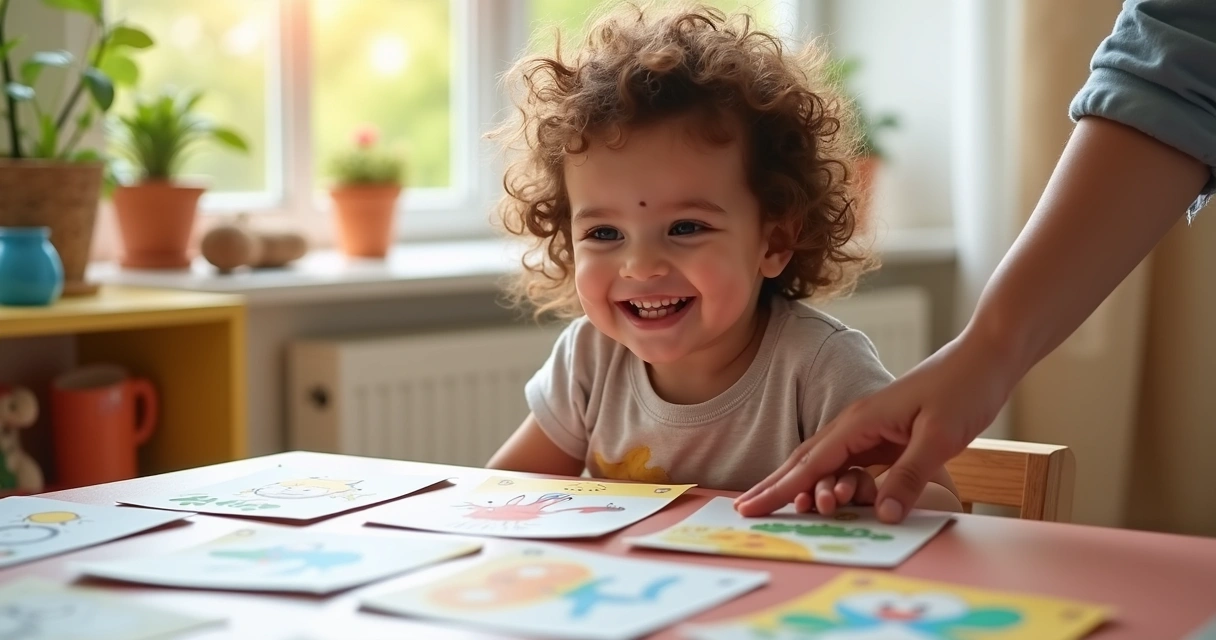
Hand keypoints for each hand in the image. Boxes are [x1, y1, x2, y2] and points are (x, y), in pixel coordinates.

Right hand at [735, 330, 1014, 522]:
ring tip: (772, 505)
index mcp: (860, 421)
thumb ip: (909, 476)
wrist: (985, 357)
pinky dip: (828, 479)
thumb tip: (883, 516)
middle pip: (804, 459)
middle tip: (744, 509)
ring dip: (798, 483)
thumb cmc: (964, 388)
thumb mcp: (940, 437)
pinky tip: (823, 493)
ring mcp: (869, 428)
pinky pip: (847, 462)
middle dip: (774, 485)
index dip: (779, 488)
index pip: (810, 463)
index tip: (750, 507)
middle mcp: (856, 423)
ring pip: (824, 461)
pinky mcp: (885, 434)